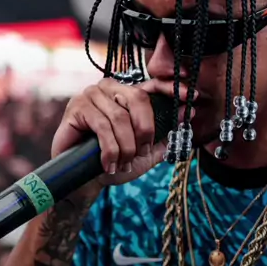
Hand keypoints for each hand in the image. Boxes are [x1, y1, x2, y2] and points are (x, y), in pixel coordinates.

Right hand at [51, 78, 194, 206]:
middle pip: (138, 99)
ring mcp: (91, 94)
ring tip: (122, 164)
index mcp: (127, 94)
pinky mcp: (77, 107)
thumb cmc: (114, 162)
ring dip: (126, 146)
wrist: (85, 180)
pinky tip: (109, 164)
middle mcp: (110, 88)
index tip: (189, 97)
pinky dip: (110, 149)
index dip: (170, 89)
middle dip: (145, 130)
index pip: (152, 85)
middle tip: (142, 152)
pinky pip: (102, 126)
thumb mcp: (145, 152)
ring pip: (120, 117)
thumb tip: (187, 116)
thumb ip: (164, 136)